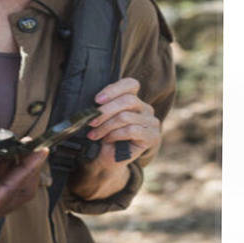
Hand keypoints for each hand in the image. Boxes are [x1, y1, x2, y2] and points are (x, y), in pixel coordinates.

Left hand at [67, 78, 159, 200]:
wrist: (108, 158)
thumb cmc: (104, 135)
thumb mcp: (102, 118)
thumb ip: (104, 106)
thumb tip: (95, 102)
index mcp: (134, 99)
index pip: (130, 84)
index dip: (114, 89)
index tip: (97, 100)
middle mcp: (145, 108)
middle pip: (127, 100)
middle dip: (105, 111)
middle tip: (91, 121)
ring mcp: (151, 122)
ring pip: (126, 117)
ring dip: (106, 126)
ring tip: (95, 134)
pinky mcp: (152, 137)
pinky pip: (131, 130)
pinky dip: (115, 135)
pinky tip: (107, 139)